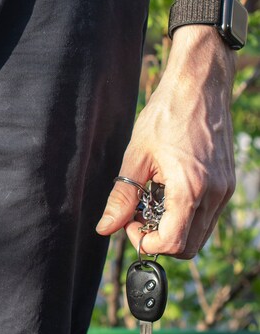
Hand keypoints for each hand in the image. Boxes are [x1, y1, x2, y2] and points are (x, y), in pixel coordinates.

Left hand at [96, 26, 235, 258]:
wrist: (199, 87)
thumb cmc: (165, 115)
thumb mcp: (135, 156)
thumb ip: (121, 197)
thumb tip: (105, 227)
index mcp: (190, 189)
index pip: (172, 243)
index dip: (145, 242)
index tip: (129, 223)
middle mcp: (214, 195)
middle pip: (188, 246)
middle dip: (158, 239)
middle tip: (136, 216)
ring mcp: (225, 190)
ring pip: (199, 233)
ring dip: (172, 228)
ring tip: (149, 200)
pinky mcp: (227, 184)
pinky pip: (207, 215)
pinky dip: (185, 214)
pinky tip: (166, 190)